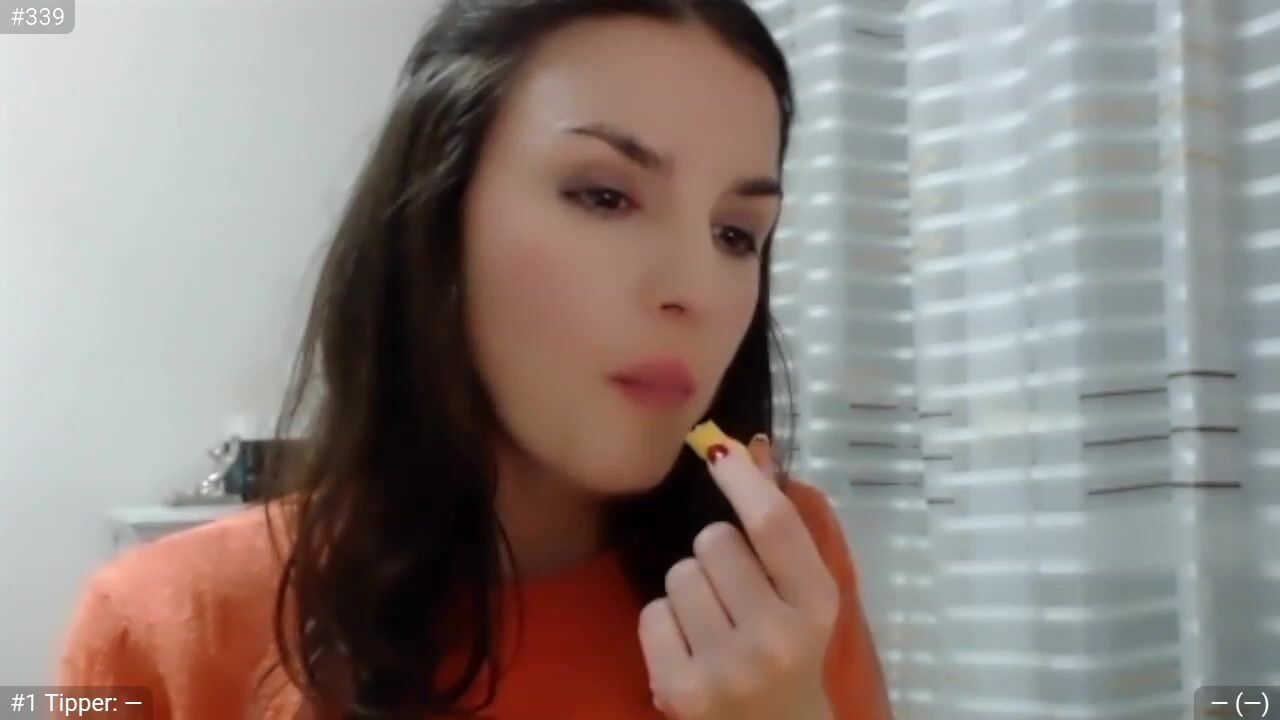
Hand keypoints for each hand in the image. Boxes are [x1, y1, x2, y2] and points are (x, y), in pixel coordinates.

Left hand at [639, 434, 837, 719]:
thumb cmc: (793, 655)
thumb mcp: (803, 597)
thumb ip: (779, 528)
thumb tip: (750, 448)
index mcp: (817, 606)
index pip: (774, 526)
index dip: (742, 479)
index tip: (719, 451)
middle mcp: (774, 638)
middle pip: (713, 542)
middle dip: (716, 556)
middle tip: (733, 591)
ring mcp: (725, 668)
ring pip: (678, 575)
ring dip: (690, 591)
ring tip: (713, 624)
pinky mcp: (679, 691)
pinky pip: (652, 614)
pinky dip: (665, 626)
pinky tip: (691, 649)